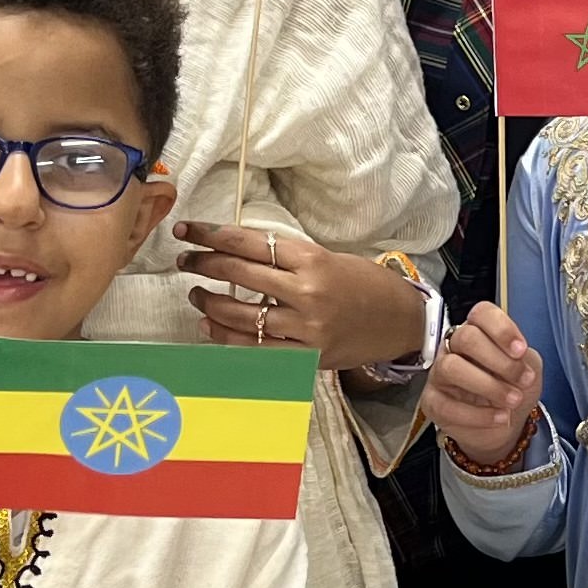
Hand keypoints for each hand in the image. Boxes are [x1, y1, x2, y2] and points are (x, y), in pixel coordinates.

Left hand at [176, 223, 424, 371]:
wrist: (403, 321)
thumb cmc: (366, 284)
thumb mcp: (329, 259)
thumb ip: (288, 260)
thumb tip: (238, 253)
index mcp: (312, 259)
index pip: (250, 243)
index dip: (212, 236)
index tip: (188, 231)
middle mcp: (307, 292)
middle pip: (240, 274)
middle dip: (204, 265)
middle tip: (185, 261)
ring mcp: (307, 328)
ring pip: (242, 316)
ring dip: (211, 303)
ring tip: (196, 294)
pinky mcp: (308, 356)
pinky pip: (257, 349)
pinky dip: (227, 337)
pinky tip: (211, 326)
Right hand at [424, 303, 542, 466]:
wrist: (506, 423)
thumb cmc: (514, 387)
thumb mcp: (528, 367)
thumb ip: (524, 358)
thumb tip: (516, 361)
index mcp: (478, 330)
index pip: (481, 313)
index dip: (501, 329)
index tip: (521, 350)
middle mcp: (454, 347)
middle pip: (466, 338)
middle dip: (499, 360)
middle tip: (523, 380)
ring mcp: (439, 373)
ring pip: (452, 368)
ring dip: (489, 386)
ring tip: (513, 400)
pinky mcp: (432, 402)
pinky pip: (447, 406)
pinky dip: (479, 414)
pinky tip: (500, 417)